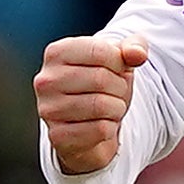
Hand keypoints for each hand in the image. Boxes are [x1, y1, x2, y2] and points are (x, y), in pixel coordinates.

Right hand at [34, 33, 147, 175]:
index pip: (101, 50)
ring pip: (101, 106)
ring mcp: (48, 109)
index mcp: (57, 52)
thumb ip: (134, 48)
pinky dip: (110, 128)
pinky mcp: (57, 136)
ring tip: (108, 107)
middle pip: (101, 79)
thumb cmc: (105, 83)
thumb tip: (138, 54)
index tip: (116, 70)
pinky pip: (100, 130)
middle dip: (120, 87)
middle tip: (113, 92)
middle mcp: (45, 80)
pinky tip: (100, 124)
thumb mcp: (121, 59)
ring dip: (116, 108)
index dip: (120, 63)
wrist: (92, 122)